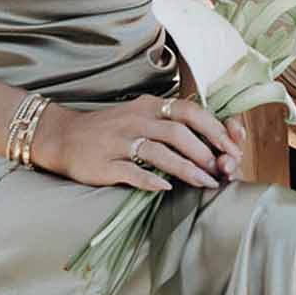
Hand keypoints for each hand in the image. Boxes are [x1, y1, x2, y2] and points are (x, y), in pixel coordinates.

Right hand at [33, 93, 244, 192]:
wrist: (63, 136)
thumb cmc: (111, 128)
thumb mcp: (141, 115)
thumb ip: (169, 123)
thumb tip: (210, 139)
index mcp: (150, 106)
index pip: (189, 111)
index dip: (214, 128)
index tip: (233, 146)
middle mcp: (136, 120)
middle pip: (178, 132)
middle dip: (205, 151)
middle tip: (223, 169)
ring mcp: (119, 141)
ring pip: (159, 152)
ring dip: (186, 169)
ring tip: (205, 183)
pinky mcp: (103, 163)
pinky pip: (131, 172)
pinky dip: (151, 180)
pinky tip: (167, 188)